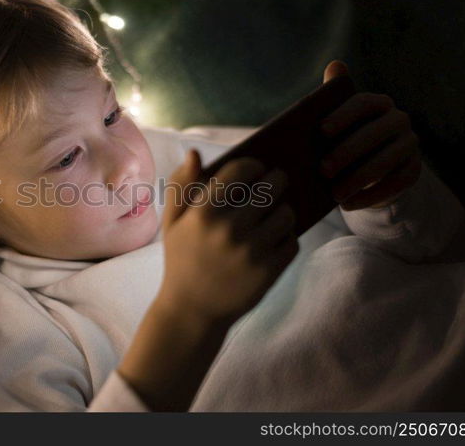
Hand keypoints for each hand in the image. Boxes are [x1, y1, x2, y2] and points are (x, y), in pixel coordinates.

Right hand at [157, 150, 298, 326]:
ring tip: (277, 213)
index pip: (241, 170)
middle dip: (278, 180)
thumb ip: (181, 185)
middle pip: (271, 188)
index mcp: (203, 212)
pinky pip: (292, 242)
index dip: (254, 165)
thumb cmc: (182, 259)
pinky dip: (288, 238)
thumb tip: (195, 153)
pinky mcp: (268, 271)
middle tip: (278, 182)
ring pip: (286, 214)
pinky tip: (276, 239)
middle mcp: (229, 228)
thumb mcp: (172, 223)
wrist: (191, 311)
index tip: (257, 169)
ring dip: (285, 210)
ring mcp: (251, 251)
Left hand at [319, 60, 421, 210]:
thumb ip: (331, 97)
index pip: (364, 103)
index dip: (343, 115)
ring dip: (357, 179)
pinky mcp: (413, 171)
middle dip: (346, 152)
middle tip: (322, 169)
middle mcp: (399, 120)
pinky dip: (370, 195)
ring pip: (385, 162)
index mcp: (378, 103)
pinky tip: (348, 204)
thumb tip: (334, 64)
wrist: (368, 169)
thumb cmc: (343, 139)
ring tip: (333, 193)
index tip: (321, 130)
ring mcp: (410, 145)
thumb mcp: (334, 121)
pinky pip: (394, 184)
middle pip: (373, 134)